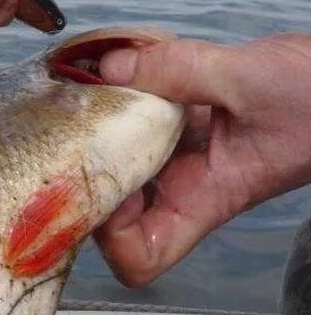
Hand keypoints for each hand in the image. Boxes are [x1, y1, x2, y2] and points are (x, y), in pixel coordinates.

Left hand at [93, 33, 310, 286]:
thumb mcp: (249, 79)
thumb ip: (178, 70)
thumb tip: (107, 68)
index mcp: (202, 198)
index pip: (138, 254)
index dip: (105, 229)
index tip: (94, 176)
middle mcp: (182, 182)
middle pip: (108, 205)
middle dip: (81, 165)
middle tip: (66, 114)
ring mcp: (176, 151)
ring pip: (112, 154)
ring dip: (91, 121)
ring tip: (78, 79)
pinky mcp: (176, 118)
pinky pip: (131, 113)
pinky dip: (115, 89)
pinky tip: (108, 60)